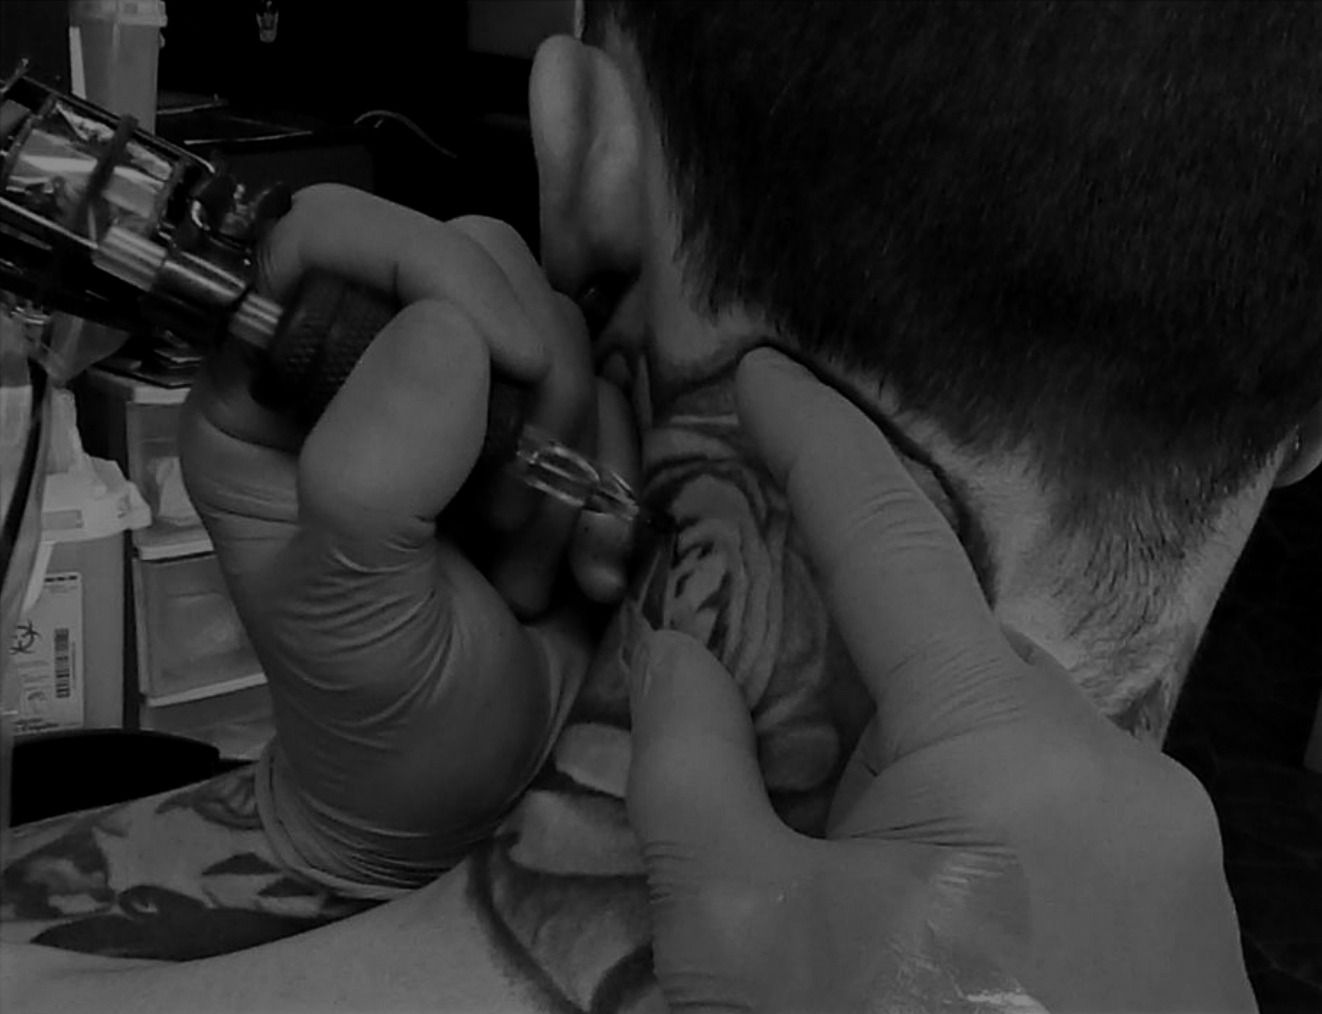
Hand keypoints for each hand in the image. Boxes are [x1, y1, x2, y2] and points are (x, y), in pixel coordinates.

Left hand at [178, 185, 639, 887]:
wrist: (471, 785)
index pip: (330, 237)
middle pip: (471, 264)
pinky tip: (583, 565)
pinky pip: (610, 396)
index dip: (428, 271)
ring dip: (568, 454)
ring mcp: (465, 403)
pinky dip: (614, 480)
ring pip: (555, 327)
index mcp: (269, 394)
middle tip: (505, 513)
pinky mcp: (544, 438)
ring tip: (529, 562)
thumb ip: (373, 468)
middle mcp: (364, 374)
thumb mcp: (350, 607)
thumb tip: (449, 327)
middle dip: (524, 389)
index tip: (513, 366)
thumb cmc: (380, 711)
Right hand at [626, 348, 1255, 1012]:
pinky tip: (896, 873)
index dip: (814, 438)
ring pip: (984, 719)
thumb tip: (680, 656)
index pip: (888, 536)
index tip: (764, 375)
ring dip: (888, 741)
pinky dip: (950, 791)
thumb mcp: (740, 936)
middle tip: (739, 693)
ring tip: (817, 834)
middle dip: (830, 648)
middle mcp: (1106, 759)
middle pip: (934, 643)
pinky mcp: (1168, 876)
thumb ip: (691, 767)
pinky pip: (1038, 781)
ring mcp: (1156, 820)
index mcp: (999, 750)